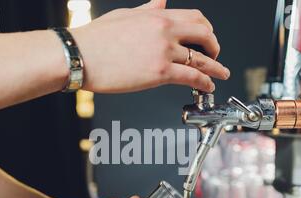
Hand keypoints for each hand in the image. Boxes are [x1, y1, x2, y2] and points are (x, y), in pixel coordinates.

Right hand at [70, 0, 229, 93]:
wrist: (79, 55)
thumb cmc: (94, 39)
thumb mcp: (124, 16)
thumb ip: (148, 9)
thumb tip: (161, 1)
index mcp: (157, 16)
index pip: (194, 18)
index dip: (206, 30)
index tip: (207, 39)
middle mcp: (165, 30)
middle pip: (204, 34)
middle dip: (214, 46)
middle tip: (216, 56)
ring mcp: (164, 51)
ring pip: (201, 58)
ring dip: (215, 68)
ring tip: (221, 75)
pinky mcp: (160, 72)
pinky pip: (192, 76)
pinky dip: (205, 82)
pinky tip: (208, 87)